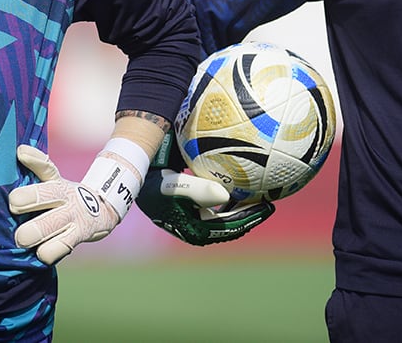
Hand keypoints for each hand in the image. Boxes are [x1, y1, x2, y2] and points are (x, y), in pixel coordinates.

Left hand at [9, 144, 133, 264]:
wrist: (103, 211)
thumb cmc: (64, 198)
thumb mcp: (54, 181)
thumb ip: (37, 169)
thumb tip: (20, 151)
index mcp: (56, 181)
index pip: (46, 166)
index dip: (33, 159)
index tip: (21, 154)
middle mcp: (65, 196)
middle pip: (43, 195)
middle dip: (23, 202)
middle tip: (13, 208)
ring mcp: (73, 216)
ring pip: (48, 225)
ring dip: (31, 234)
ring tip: (22, 239)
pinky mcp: (79, 236)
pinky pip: (58, 248)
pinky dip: (46, 252)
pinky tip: (40, 252)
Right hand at [134, 133, 271, 245]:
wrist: (131, 173)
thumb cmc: (152, 178)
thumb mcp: (173, 184)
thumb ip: (198, 189)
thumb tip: (226, 197)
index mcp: (192, 229)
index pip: (229, 228)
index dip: (250, 218)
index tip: (268, 206)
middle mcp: (193, 227)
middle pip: (229, 225)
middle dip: (250, 215)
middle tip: (269, 202)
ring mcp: (191, 217)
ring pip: (223, 216)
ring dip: (240, 207)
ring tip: (258, 193)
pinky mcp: (188, 206)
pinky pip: (215, 204)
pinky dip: (228, 197)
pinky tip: (237, 182)